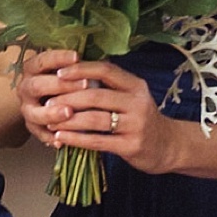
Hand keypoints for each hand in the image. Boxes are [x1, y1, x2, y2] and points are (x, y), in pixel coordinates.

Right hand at [16, 49, 90, 147]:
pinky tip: (60, 141)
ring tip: (69, 113)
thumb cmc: (64, 81)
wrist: (46, 100)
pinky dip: (49, 137)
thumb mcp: (66, 69)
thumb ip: (77, 66)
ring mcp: (28, 109)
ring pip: (35, 113)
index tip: (78, 56)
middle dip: (60, 86)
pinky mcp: (32, 127)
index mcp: (32, 68)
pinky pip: (39, 134)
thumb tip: (100, 59)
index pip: (43, 60)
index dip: (59, 58)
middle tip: (84, 85)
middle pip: (37, 86)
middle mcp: (26, 88)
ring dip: (52, 113)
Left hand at [36, 59, 184, 175]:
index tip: (59, 72)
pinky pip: (98, 141)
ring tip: (49, 121)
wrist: (168, 146)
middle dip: (68, 98)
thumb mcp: (132, 97)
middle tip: (48, 101)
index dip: (81, 69)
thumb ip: (110, 87)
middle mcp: (137, 102)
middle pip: (96, 95)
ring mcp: (136, 125)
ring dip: (68, 120)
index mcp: (135, 85)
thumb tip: (74, 73)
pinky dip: (76, 139)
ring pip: (95, 119)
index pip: (106, 70)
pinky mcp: (131, 146)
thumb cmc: (142, 119)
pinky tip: (61, 138)